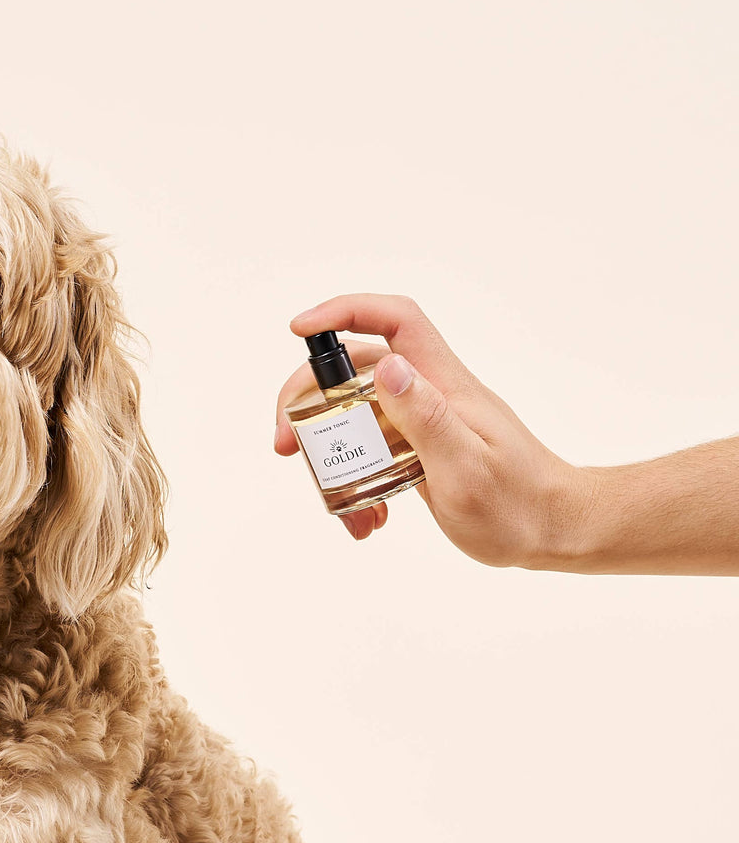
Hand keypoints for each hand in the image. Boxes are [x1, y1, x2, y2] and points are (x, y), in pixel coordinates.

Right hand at [273, 294, 588, 567]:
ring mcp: (423, 422)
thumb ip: (427, 417)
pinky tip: (367, 518)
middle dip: (309, 399)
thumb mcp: (467, 468)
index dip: (346, 310)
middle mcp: (430, 394)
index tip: (300, 330)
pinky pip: (372, 450)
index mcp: (444, 385)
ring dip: (331, 454)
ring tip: (334, 501)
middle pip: (355, 369)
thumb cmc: (518, 506)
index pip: (396, 320)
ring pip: (356, 414)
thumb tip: (387, 367)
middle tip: (286, 444)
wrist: (556, 532)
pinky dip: (357, 481)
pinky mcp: (420, 450)